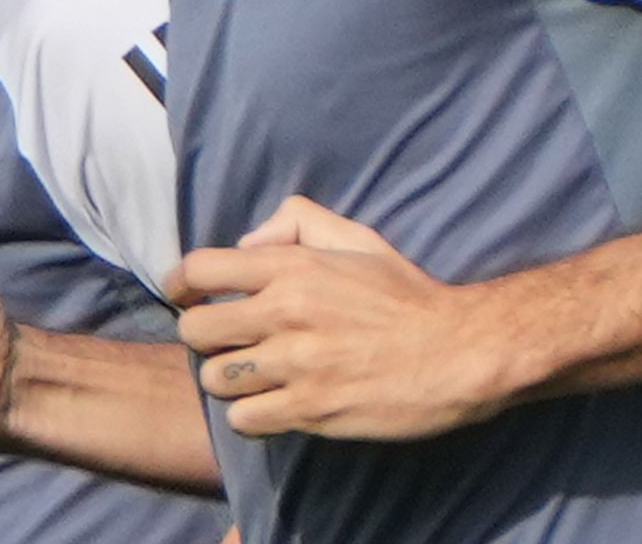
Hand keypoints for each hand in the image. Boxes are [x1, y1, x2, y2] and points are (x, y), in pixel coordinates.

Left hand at [166, 195, 515, 440]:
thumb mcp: (357, 239)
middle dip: (203, 338)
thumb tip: (245, 245)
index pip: (199, 270)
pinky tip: (272, 407)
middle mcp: (285, 312)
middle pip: (194, 330)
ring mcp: (296, 364)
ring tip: (253, 378)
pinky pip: (243, 419)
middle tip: (227, 343)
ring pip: (215, 379)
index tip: (185, 298)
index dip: (180, 286)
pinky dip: (250, 416)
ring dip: (228, 380)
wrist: (460, 352)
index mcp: (292, 266)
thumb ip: (297, 222)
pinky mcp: (310, 410)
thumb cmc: (409, 296)